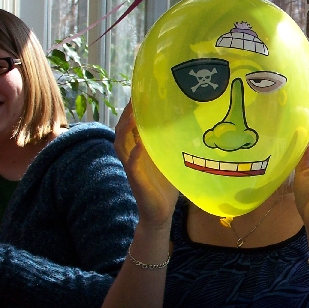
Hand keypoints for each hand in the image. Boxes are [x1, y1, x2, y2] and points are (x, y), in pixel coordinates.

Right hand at [115, 101, 178, 228]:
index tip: (138, 94)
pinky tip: (140, 144)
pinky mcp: (136, 181)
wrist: (161, 213)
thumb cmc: (165, 186)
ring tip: (133, 115)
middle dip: (126, 115)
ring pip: (121, 145)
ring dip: (126, 129)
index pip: (130, 126)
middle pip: (121, 131)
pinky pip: (132, 165)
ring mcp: (132, 168)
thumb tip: (187, 126)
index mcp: (139, 150)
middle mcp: (132, 157)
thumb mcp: (169, 160)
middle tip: (134, 99)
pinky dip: (135, 154)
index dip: (131, 111)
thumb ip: (172, 144)